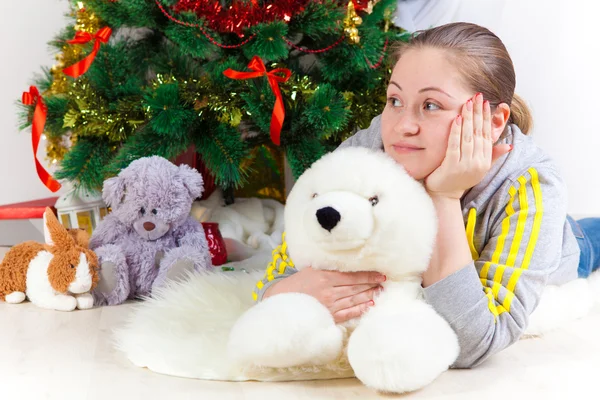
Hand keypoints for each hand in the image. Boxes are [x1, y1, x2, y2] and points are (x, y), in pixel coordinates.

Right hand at [263, 267, 384, 323]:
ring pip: (354, 299)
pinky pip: (348, 313)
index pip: (353, 276)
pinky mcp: (328, 316)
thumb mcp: (310, 270)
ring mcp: (329, 305)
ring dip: (369, 295)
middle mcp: (329, 291)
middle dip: (372, 284)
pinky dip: (360, 309)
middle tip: (384, 282)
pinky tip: (369, 305)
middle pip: (356, 287)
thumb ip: (327, 269)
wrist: (280, 302)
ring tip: (379, 292)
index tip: (380, 274)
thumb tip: (345, 265)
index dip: (369, 275)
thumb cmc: (295, 285)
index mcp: (325, 276)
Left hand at [425, 93, 511, 198]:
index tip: (486, 103)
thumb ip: (492, 156)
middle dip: (479, 113)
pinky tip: (458, 118)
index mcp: (485, 162)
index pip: (487, 135)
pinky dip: (456, 131)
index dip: (487, 118)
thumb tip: (508, 146)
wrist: (444, 196)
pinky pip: (455, 145)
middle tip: (478, 97)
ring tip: (468, 103)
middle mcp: (478, 163)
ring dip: (469, 118)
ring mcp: (465, 165)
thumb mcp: (479, 168)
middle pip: (479, 133)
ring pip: (468, 137)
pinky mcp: (452, 166)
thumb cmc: (460, 179)